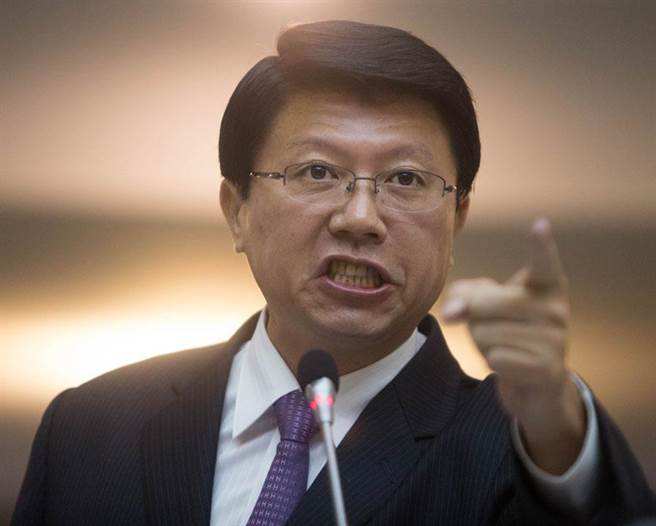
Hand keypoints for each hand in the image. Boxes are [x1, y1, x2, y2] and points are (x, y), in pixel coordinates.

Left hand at [441, 218, 585, 473]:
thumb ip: (465, 296)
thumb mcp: (489, 308)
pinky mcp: (547, 368)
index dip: (540, 246)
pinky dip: (493, 363)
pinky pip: (496, 359)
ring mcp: (557, 340)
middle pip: (489, 302)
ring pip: (487, 333)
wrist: (536, 386)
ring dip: (482, 344)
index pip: (543, 263)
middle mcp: (557, 309)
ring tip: (503, 347)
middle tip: (484, 326)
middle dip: (473, 316)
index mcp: (546, 287)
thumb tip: (452, 312)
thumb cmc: (509, 334)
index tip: (540, 225)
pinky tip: (511, 366)